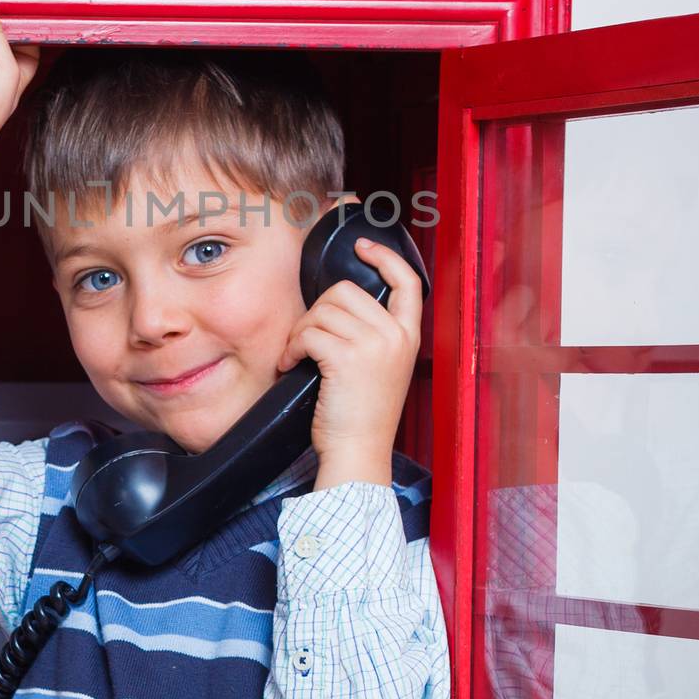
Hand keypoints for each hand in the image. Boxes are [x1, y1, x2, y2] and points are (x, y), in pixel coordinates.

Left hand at [275, 232, 423, 485]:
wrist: (359, 452)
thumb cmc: (362, 416)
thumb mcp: (383, 368)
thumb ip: (373, 334)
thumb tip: (336, 303)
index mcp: (408, 337)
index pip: (408, 282)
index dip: (385, 257)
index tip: (363, 246)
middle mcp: (396, 336)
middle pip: (346, 291)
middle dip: (316, 312)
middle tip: (306, 341)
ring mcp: (374, 345)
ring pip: (322, 311)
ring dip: (299, 332)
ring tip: (296, 357)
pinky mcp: (347, 357)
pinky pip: (308, 333)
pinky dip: (290, 348)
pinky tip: (289, 366)